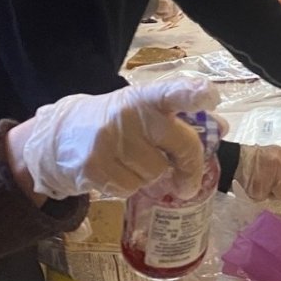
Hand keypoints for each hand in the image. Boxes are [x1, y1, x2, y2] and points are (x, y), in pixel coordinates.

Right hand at [18, 74, 220, 200]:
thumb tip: (220, 126)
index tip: (211, 98)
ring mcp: (109, 141)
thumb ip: (182, 117)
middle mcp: (128, 115)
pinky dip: (129, 187)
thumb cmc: (117, 123)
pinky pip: (130, 189)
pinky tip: (116, 173)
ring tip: (131, 163)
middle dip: (190, 166)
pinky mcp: (94, 167)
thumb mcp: (145, 111)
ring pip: (156, 174)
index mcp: (145, 97)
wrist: (60, 137)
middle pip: (181, 145)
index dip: (194, 94)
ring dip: (150, 176)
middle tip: (188, 183)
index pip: (172, 92)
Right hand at [235, 145, 280, 201]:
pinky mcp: (262, 189)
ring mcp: (274, 178)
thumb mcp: (277, 155)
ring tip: (264, 184)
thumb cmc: (258, 158)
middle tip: (275, 186)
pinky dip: (260, 195)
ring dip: (273, 193)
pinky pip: (266, 197)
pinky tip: (256, 186)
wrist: (238, 159)